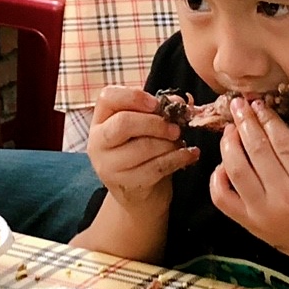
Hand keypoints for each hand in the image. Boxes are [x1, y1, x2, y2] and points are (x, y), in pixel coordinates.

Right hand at [87, 85, 199, 209]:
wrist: (139, 192)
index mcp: (101, 119)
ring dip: (169, 143)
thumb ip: (158, 110)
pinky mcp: (125, 184)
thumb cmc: (141, 150)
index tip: (156, 103)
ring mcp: (109, 165)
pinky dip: (178, 158)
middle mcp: (98, 142)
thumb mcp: (145, 127)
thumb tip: (179, 102)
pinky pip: (156, 167)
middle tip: (175, 128)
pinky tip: (190, 154)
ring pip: (143, 147)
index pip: (108, 97)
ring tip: (180, 142)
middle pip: (124, 123)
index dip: (134, 96)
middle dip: (156, 123)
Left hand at [209, 97, 288, 264]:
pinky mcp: (249, 225)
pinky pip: (222, 199)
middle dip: (245, 123)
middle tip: (239, 105)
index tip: (258, 103)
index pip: (281, 142)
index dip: (267, 119)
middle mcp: (282, 197)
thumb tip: (273, 128)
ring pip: (235, 171)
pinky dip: (217, 178)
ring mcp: (262, 213)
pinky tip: (223, 164)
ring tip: (230, 128)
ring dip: (229, 144)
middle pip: (256, 151)